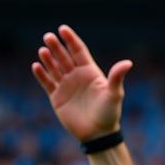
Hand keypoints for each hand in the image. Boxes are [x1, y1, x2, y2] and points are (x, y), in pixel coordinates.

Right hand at [32, 25, 131, 142]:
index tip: (63, 29)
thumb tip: (128, 63)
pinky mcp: (57, 98)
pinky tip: (36, 66)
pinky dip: (41, 75)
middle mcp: (77, 76)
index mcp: (90, 72)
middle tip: (48, 37)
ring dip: (48, 59)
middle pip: (64, 57)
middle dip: (56, 46)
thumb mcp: (114, 94)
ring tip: (43, 51)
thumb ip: (117, 77)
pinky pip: (47, 83)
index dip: (71, 40)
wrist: (98, 134)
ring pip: (54, 68)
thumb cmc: (109, 114)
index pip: (78, 51)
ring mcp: (66, 86)